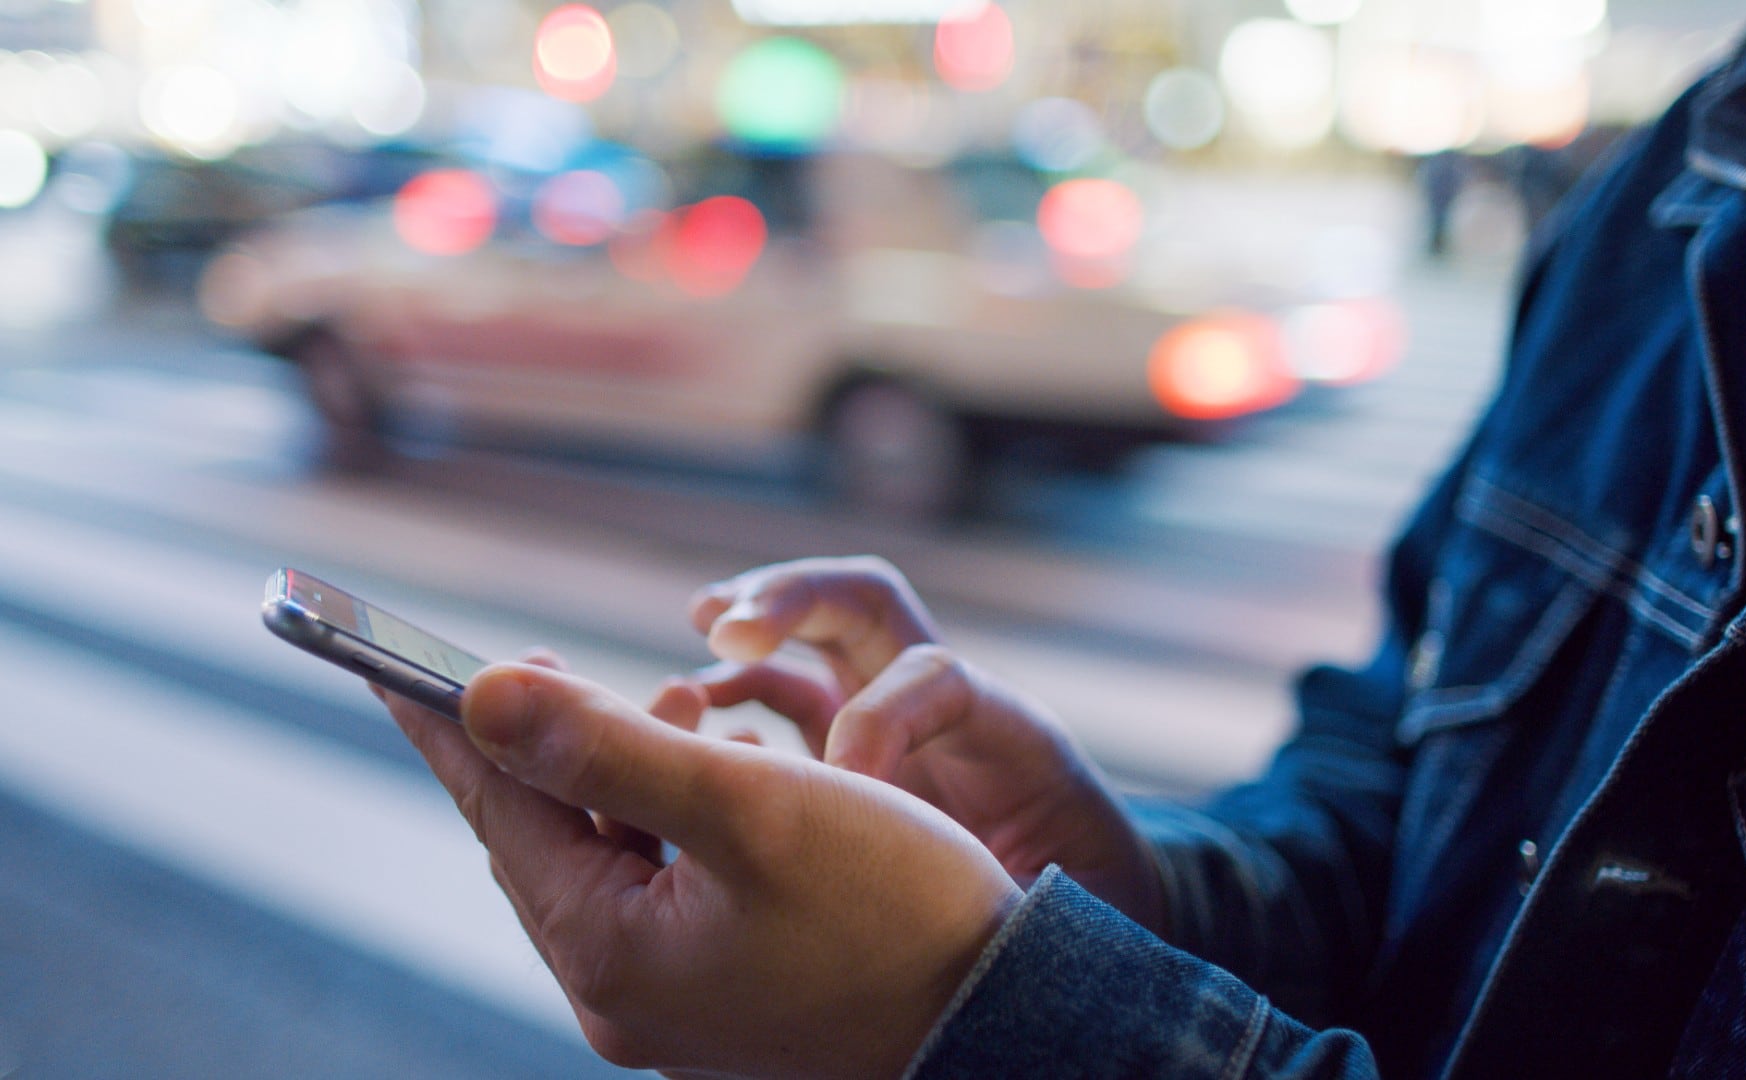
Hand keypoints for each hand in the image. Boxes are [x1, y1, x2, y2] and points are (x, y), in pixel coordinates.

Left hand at [375, 653, 1019, 1078]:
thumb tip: (484, 694)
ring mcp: (676, 999)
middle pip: (547, 839)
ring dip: (624, 773)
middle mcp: (626, 990)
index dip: (453, 724)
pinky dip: (672, 820)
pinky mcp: (726, 989)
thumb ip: (609, 749)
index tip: (392, 661)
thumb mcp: (749, 809)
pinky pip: (662, 886)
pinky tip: (721, 776)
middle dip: (552, 743)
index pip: (501, 813)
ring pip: (609, 858)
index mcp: (611, 953)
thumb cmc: (894, 907)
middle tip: (556, 662)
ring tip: (677, 709)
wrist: (1005, 1014)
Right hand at [688, 557, 1166, 933]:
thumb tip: (936, 884)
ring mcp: (890, 721)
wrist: (1081, 917)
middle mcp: (940, 708)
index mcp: (1006, 732)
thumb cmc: (1076, 907)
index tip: (849, 796)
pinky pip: (785, 694)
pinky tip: (693, 705)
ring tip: (706, 621)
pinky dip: (738, 686)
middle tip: (729, 625)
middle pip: (867, 604)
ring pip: (819, 633)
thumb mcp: (1061, 899)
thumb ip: (1006, 887)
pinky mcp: (848, 754)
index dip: (879, 721)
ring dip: (757, 618)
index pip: (935, 676)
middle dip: (796, 599)